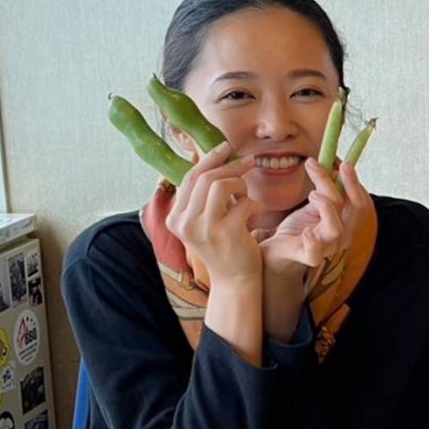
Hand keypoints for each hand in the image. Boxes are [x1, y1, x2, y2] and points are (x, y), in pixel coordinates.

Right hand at [165, 142, 261, 283]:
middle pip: (205, 177)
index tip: (226, 147)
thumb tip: (211, 156)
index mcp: (175, 218)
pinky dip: (253, 205)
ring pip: (221, 184)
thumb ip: (202, 196)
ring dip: (241, 184)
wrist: (234, 281)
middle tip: (249, 162)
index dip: (209, 159)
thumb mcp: (204, 221)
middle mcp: (184, 222)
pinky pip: (244, 202)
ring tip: (246, 195)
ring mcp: (204, 228)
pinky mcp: (227, 233)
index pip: (190, 177)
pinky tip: (253, 217)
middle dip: (230, 165)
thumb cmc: (223, 246)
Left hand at [259, 159, 369, 276]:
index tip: (344, 164)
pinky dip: (313, 241)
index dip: (354, 183)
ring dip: (326, 207)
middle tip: (340, 166)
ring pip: (336, 228)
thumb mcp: (315, 203)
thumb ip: (326, 188)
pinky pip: (315, 252)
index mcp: (346, 223)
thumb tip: (333, 164)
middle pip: (354, 211)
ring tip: (312, 194)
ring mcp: (327, 248)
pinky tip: (307, 232)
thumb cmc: (300, 227)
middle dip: (349, 186)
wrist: (279, 251)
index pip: (359, 203)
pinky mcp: (309, 257)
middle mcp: (342, 236)